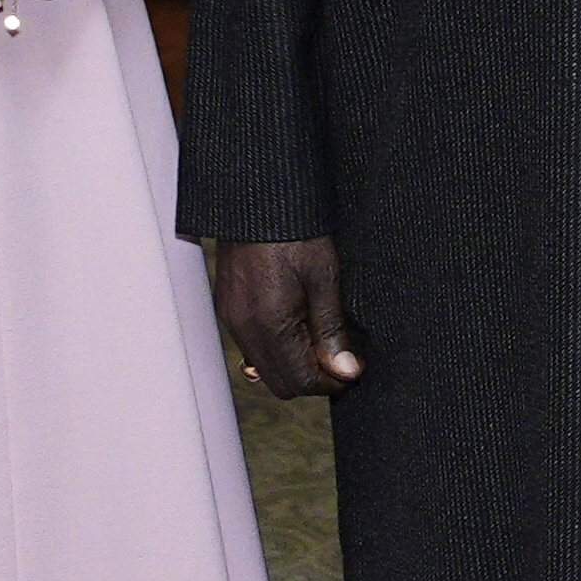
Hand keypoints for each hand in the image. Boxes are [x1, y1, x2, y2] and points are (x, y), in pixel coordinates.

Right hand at [213, 237, 365, 395]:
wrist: (259, 197)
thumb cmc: (294, 231)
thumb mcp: (325, 278)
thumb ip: (331, 329)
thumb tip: (345, 370)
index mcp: (269, 326)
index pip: (300, 382)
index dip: (331, 382)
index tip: (352, 370)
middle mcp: (244, 329)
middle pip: (279, 383)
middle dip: (312, 378)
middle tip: (340, 357)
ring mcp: (231, 319)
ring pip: (264, 368)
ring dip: (293, 364)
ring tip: (320, 338)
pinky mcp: (228, 307)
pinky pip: (250, 346)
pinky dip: (274, 348)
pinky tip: (295, 327)